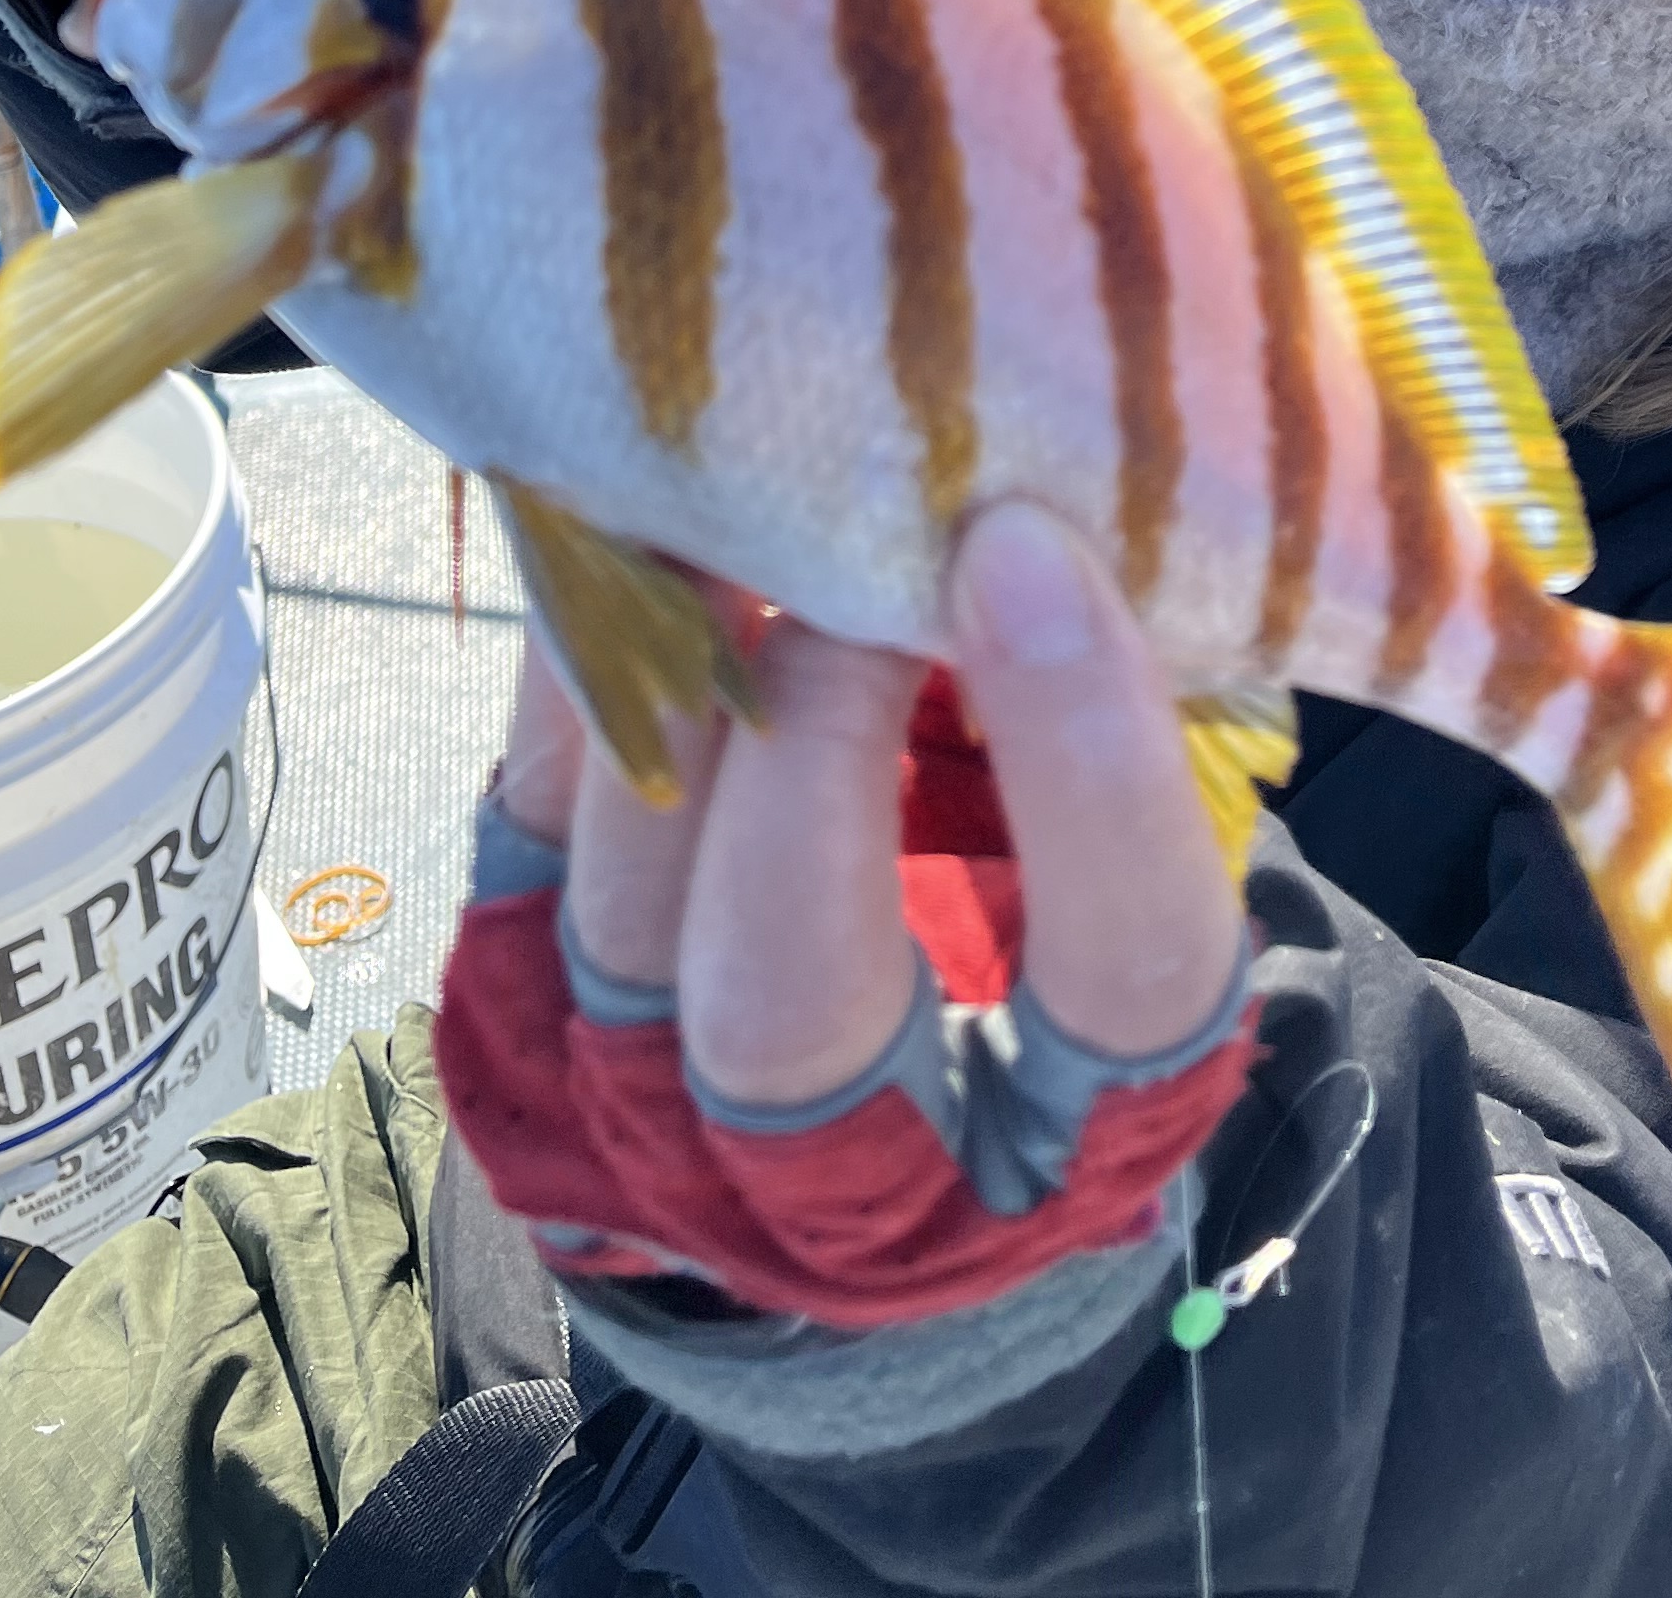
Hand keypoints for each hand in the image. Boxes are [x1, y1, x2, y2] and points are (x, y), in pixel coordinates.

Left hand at [513, 502, 1243, 1105]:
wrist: (857, 1100)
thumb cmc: (1045, 906)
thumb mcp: (1152, 839)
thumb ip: (1130, 715)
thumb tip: (1061, 496)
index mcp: (1087, 1127)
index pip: (1123, 973)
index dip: (1091, 764)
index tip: (1035, 547)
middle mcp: (853, 1175)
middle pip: (796, 1004)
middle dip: (815, 744)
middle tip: (842, 541)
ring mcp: (649, 1116)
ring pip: (624, 925)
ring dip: (669, 692)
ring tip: (710, 500)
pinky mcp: (518, 1013)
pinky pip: (528, 835)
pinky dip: (571, 673)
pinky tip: (620, 532)